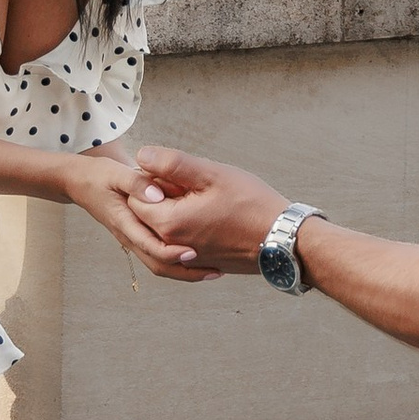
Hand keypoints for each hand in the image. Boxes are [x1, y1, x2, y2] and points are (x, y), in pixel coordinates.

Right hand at [61, 146, 219, 279]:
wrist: (82, 183)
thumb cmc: (101, 176)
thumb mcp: (117, 173)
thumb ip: (137, 182)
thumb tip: (158, 197)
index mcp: (125, 223)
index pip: (150, 246)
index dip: (172, 252)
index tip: (195, 253)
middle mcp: (130, 237)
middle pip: (158, 265)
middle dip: (187, 272)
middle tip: (215, 272)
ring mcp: (134, 240)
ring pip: (159, 265)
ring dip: (185, 271)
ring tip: (214, 271)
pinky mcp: (139, 237)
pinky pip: (159, 256)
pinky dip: (179, 261)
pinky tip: (200, 256)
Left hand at [126, 143, 285, 271]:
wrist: (282, 240)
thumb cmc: (252, 204)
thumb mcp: (211, 174)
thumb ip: (171, 163)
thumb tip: (142, 156)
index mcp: (169, 223)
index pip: (136, 197)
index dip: (152, 180)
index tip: (180, 175)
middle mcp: (171, 246)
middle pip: (147, 215)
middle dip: (161, 197)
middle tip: (194, 186)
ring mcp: (185, 258)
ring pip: (164, 230)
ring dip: (175, 212)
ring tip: (204, 200)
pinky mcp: (200, 264)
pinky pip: (180, 243)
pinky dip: (187, 228)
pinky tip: (211, 217)